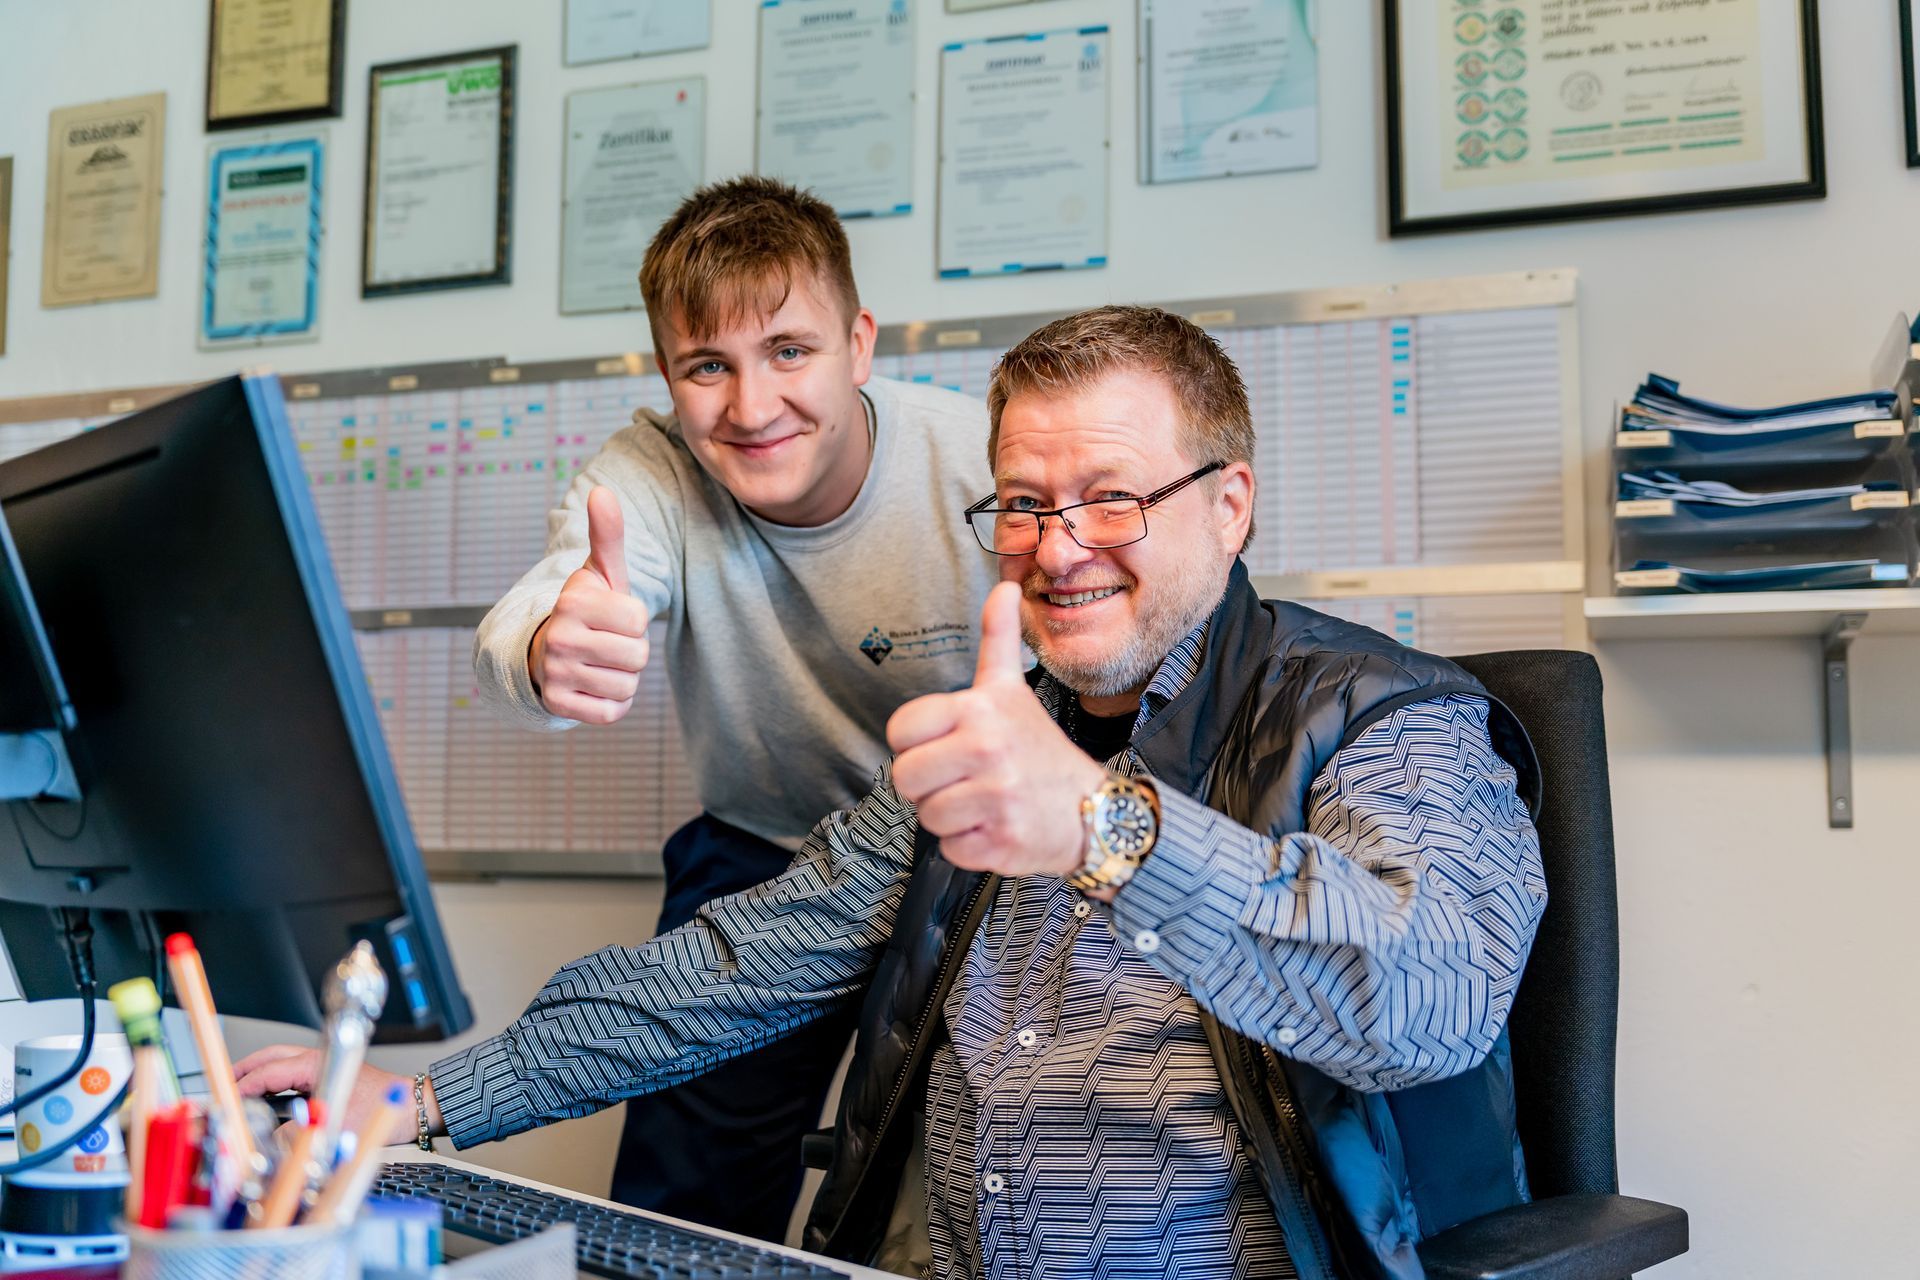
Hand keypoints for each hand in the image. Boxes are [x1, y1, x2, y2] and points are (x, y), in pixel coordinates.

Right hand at [232, 1045, 428, 1146]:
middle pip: (269, 1057)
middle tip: (219, 1087)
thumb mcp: (336, 1127)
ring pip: (278, 1063)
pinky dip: (272, 1084)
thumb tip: (270, 1140)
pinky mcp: (326, 1077)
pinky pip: (290, 1076)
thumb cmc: (383, 1111)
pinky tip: (262, 1101)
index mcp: (317, 1064)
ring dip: (256, 1075)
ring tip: (235, 1094)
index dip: (242, 1087)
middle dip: (242, 1070)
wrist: (410, 1107)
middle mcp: (317, 1060)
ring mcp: (321, 1066)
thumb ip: (300, 1132)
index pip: (268, 1072)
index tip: (223, 1101)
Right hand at [528, 486, 652, 723]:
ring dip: (622, 677)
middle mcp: (559, 637)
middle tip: (606, 642)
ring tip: (599, 662)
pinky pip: (612, 712)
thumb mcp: (600, 572)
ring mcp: (555, 673)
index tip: (611, 616)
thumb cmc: (587, 609)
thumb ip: (607, 534)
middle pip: (637, 655)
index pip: (639, 619)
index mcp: (573, 601)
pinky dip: (612, 703)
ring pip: (627, 685)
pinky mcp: (558, 705)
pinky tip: (594, 686)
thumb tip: (602, 491)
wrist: (547, 651)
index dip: (634, 620)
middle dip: (631, 651)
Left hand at [887, 582, 1105, 877]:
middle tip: (964, 780)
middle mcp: (987, 749)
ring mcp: (995, 798)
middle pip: (905, 778)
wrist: (1095, 811)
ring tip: (983, 803)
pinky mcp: (1000, 842)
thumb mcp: (1014, 692)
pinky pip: (950, 849)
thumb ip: (999, 641)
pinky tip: (994, 827)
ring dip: (949, 817)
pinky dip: (968, 846)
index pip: (899, 731)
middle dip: (928, 785)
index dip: (916, 744)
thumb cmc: (1040, 752)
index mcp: (980, 710)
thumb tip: (1003, 586)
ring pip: (926, 816)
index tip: (945, 745)